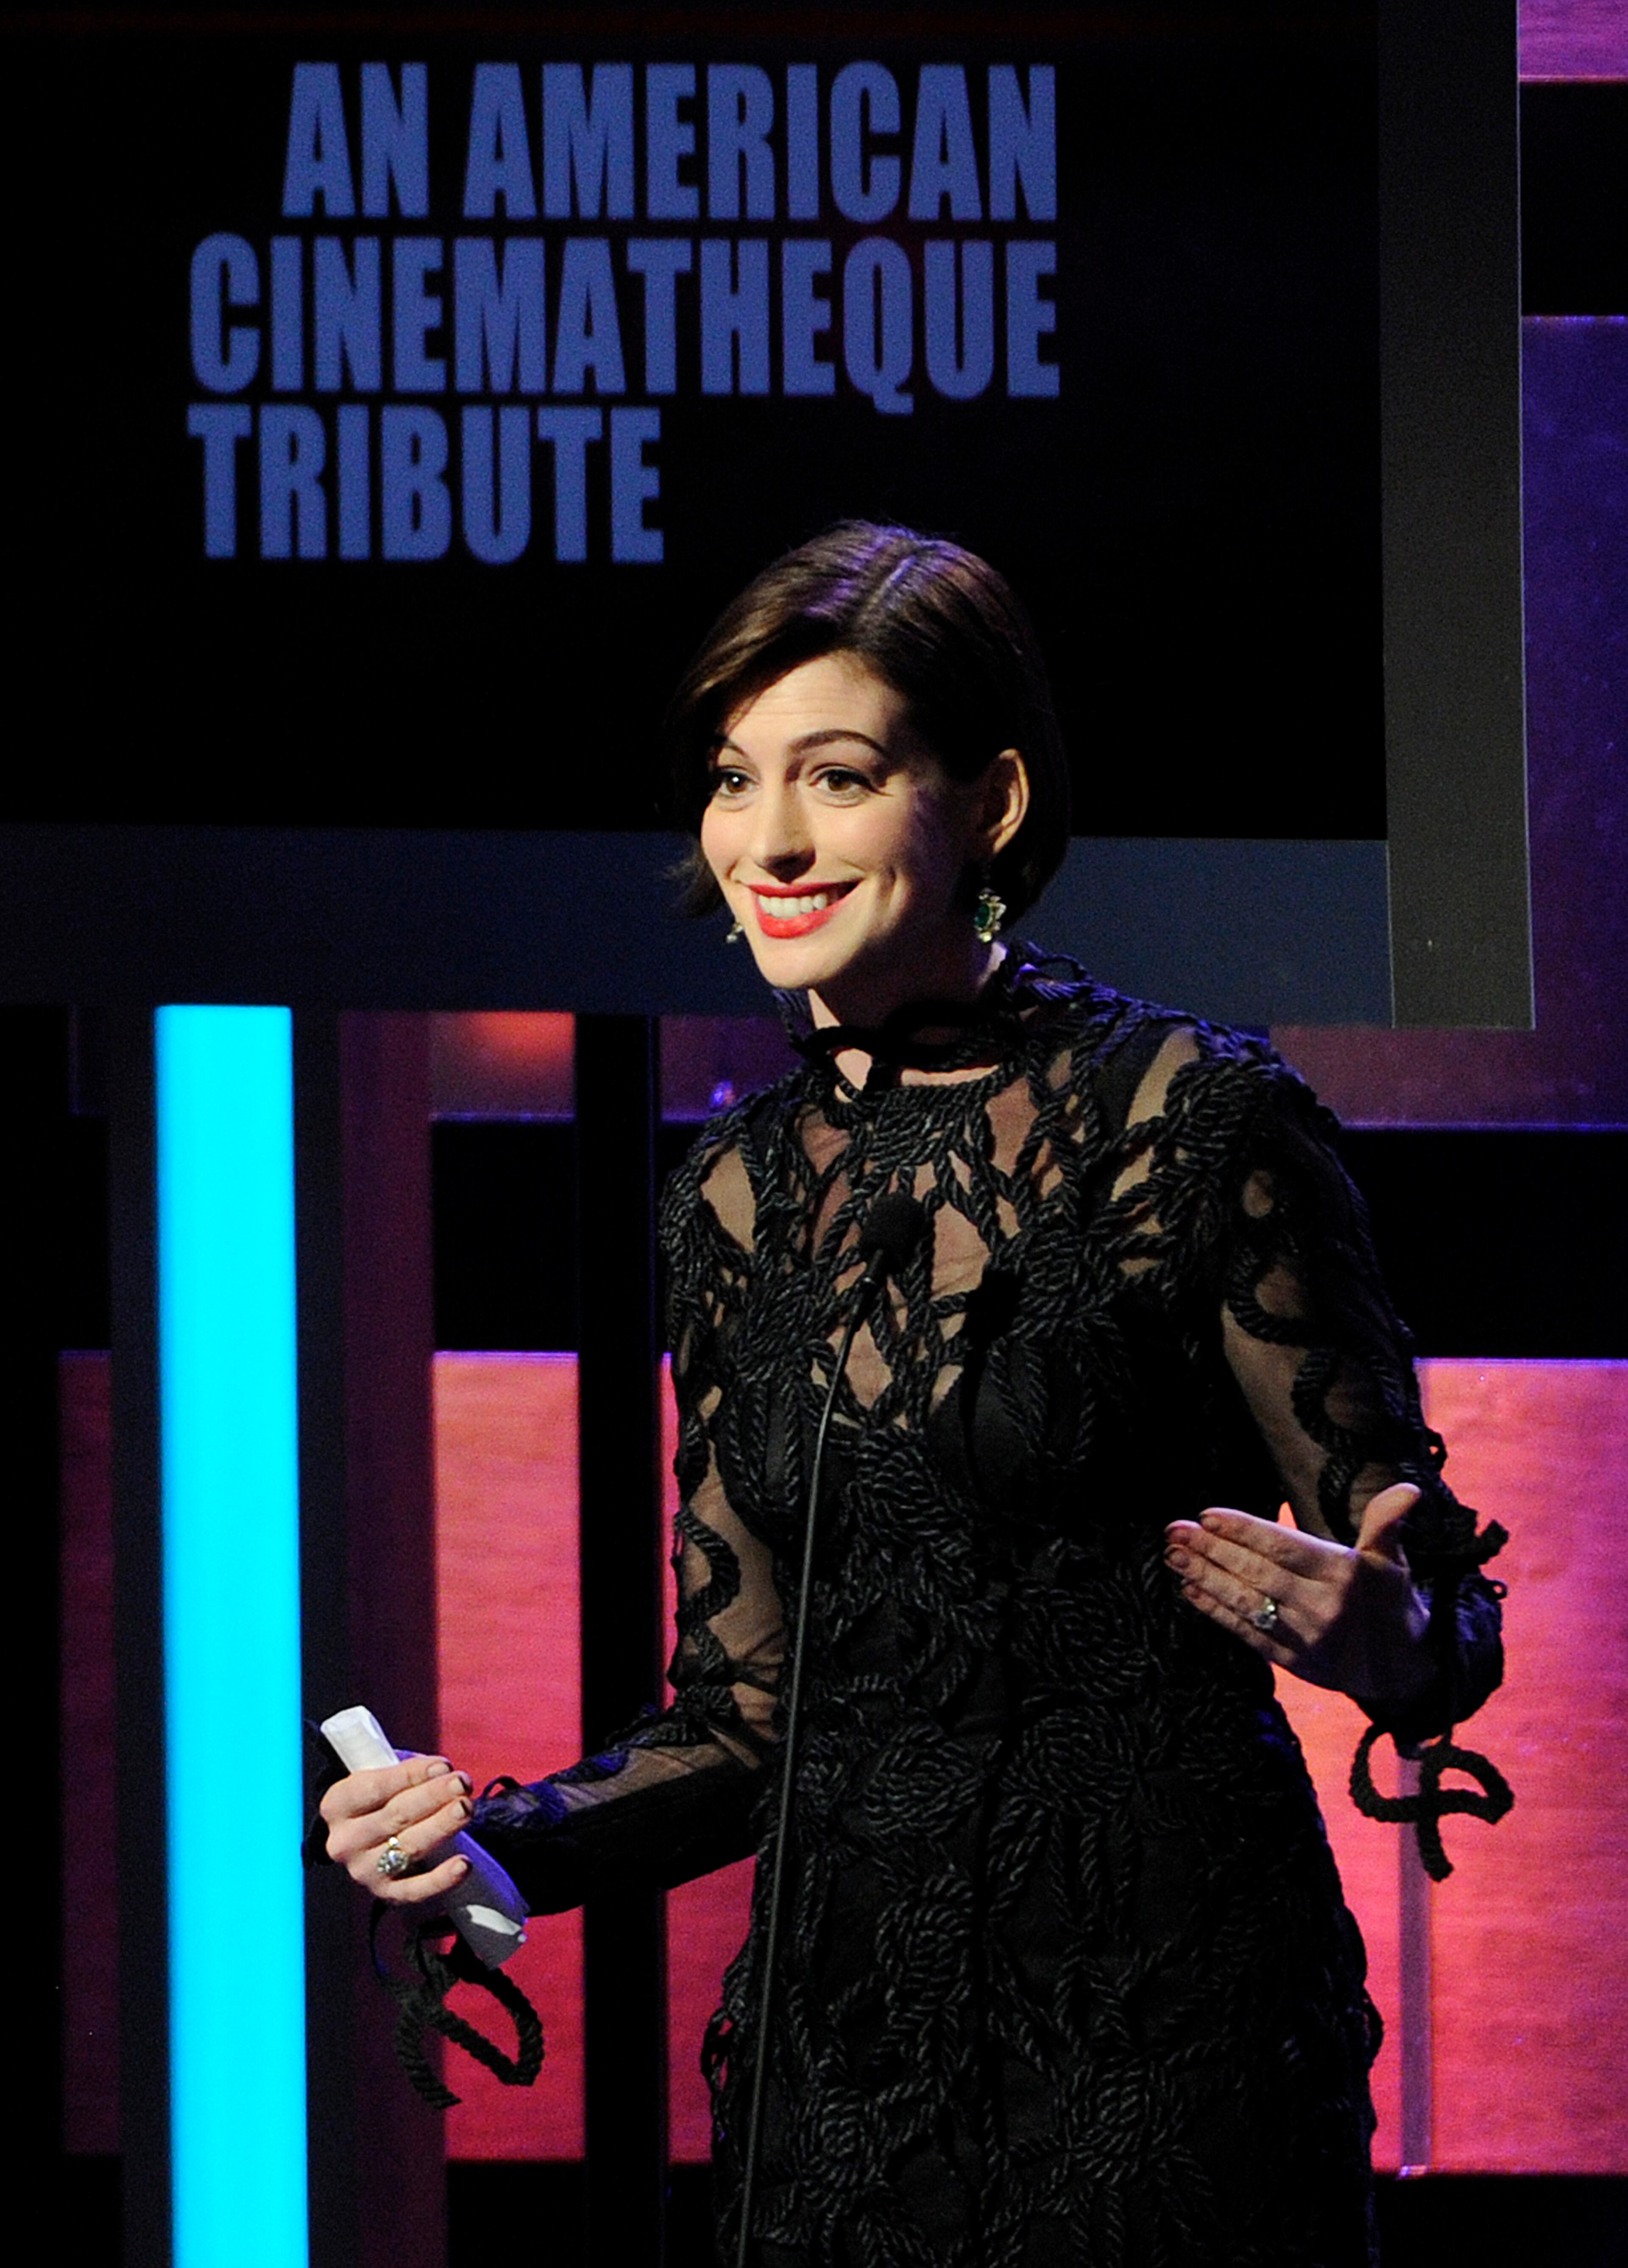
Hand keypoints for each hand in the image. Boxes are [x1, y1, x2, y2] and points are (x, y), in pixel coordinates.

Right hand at [321, 1753, 474, 1905]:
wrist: (372, 1836)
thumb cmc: (384, 1797)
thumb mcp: (384, 1774)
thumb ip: (406, 1769)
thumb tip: (441, 1771)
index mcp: (338, 1805)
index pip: (375, 1788)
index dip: (411, 1775)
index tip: (443, 1766)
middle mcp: (345, 1842)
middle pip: (395, 1816)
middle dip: (433, 1796)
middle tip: (462, 1783)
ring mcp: (364, 1871)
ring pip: (409, 1847)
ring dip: (442, 1826)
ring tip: (466, 1808)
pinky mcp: (387, 1894)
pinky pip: (416, 1890)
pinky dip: (441, 1879)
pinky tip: (463, 1865)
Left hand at [1164, 1483, 1433, 1706]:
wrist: (1406, 1669)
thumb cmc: (1391, 1602)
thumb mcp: (1391, 1560)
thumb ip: (1386, 1523)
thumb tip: (1409, 1489)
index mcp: (1343, 1576)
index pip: (1284, 1547)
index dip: (1244, 1531)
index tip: (1207, 1515)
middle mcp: (1322, 1607)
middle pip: (1257, 1574)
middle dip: (1212, 1551)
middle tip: (1174, 1530)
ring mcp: (1305, 1638)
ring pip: (1246, 1604)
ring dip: (1204, 1579)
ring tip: (1173, 1556)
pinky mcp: (1293, 1663)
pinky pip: (1247, 1634)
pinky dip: (1216, 1613)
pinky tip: (1190, 1592)